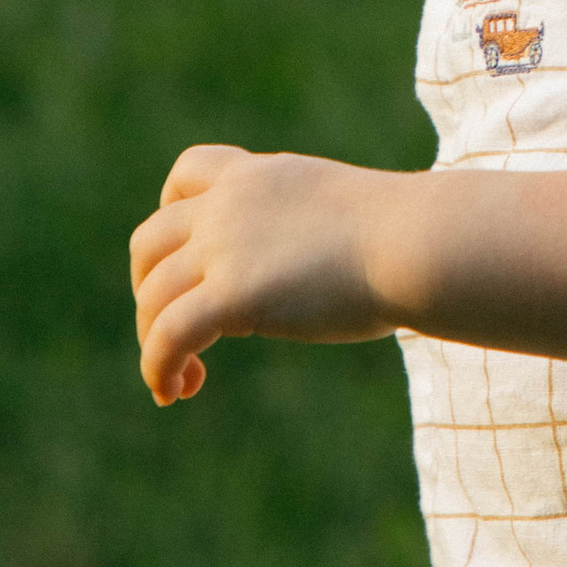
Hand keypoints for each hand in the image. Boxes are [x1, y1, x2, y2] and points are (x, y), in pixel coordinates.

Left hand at [130, 141, 403, 403]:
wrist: (417, 243)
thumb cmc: (408, 238)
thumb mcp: (345, 212)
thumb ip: (312, 230)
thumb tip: (324, 265)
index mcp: (259, 177)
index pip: (185, 175)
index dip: (170, 215)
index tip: (189, 256)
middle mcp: (229, 205)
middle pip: (149, 243)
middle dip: (149, 291)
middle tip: (176, 332)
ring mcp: (225, 247)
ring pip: (152, 296)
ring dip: (153, 342)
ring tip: (179, 380)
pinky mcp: (231, 295)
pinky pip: (168, 335)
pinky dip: (156, 366)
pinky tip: (171, 391)